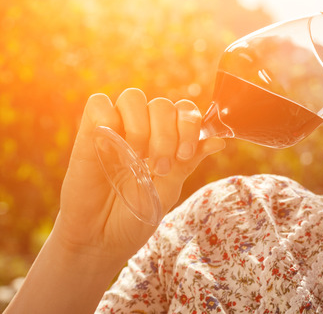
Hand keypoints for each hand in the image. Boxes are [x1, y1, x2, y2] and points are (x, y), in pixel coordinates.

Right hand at [53, 88, 224, 261]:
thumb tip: (219, 141)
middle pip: (162, 105)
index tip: (184, 154)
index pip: (184, 110)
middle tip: (161, 167)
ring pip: (133, 97)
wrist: (101, 240)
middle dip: (167, 134)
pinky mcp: (88, 134)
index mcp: (167, 139)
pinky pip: (98, 104)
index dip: (189, 125)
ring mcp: (116, 129)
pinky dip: (108, 117)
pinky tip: (112, 145)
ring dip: (141, 127)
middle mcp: (143, 129)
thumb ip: (187, 162)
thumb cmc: (136, 216)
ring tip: (136, 158)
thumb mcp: (167, 190)